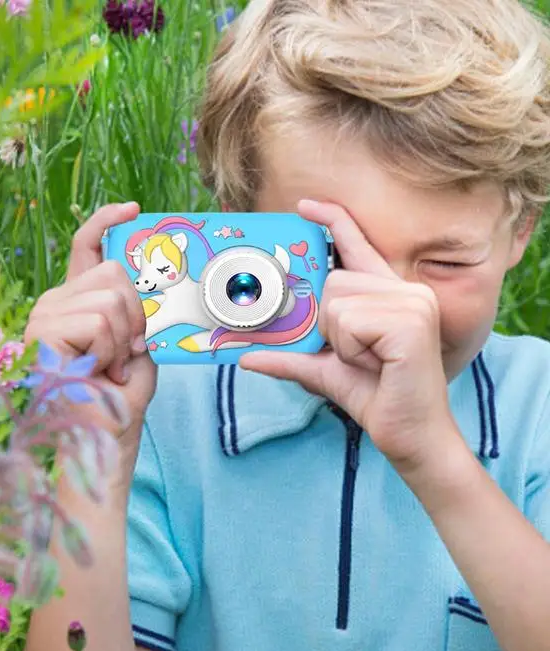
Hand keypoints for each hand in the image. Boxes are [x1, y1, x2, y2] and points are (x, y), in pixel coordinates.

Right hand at [24, 202, 156, 443]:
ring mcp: (44, 314)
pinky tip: (96, 372)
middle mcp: (54, 302)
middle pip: (114, 273)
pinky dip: (109, 351)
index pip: (85, 247)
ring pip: (111, 298)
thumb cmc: (118, 400)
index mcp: (76, 302)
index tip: (131, 208)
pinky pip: (99, 321)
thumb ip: (136, 312)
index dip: (106, 221)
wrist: (102, 437)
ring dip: (122, 340)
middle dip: (135, 316)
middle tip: (126, 354)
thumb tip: (148, 280)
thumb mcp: (137, 346)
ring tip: (109, 368)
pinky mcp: (43, 329)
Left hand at [239, 199, 459, 470]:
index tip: (305, 205)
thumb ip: (290, 357)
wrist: (409, 436)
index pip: (357, 246)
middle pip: (331, 282)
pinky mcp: (411, 320)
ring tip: (369, 361)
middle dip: (328, 325)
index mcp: (387, 295)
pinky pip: (348, 320)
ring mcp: (412, 301)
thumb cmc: (374, 397)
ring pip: (335, 301)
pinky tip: (377, 364)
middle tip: (356, 355)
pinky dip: (350, 349)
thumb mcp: (323, 372)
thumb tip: (246, 357)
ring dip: (339, 341)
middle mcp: (405, 290)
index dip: (332, 222)